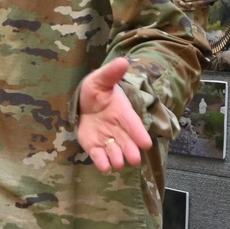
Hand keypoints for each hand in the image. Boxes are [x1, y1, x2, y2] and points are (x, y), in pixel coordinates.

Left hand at [77, 57, 152, 172]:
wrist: (83, 102)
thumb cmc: (96, 90)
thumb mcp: (101, 79)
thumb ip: (111, 73)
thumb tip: (122, 61)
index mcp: (122, 112)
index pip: (133, 124)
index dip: (139, 133)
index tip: (146, 143)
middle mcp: (117, 128)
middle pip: (127, 142)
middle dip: (131, 150)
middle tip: (134, 158)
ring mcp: (106, 138)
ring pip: (115, 151)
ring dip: (117, 158)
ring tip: (119, 163)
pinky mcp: (94, 146)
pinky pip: (99, 155)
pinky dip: (102, 162)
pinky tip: (104, 167)